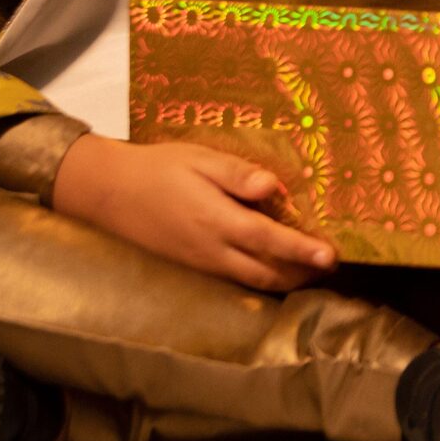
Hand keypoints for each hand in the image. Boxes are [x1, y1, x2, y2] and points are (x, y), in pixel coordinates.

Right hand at [51, 135, 336, 291]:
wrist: (109, 192)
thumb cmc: (159, 168)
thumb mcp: (199, 160)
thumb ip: (237, 176)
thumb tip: (273, 187)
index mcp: (216, 220)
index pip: (269, 240)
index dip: (303, 250)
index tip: (330, 256)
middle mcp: (211, 249)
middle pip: (266, 271)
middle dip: (301, 273)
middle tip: (330, 265)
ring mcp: (200, 262)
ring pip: (251, 280)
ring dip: (284, 279)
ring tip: (310, 270)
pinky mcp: (192, 266)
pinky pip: (233, 279)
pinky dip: (260, 277)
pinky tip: (272, 266)